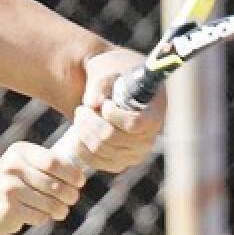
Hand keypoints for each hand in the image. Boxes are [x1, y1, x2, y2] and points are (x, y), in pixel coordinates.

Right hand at [0, 142, 85, 234]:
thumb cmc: (10, 188)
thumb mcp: (23, 168)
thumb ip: (48, 166)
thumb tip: (80, 175)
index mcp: (18, 151)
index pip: (54, 162)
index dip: (72, 173)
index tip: (80, 182)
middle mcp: (11, 166)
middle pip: (55, 184)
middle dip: (70, 194)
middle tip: (72, 199)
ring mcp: (8, 188)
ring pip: (50, 202)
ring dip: (59, 210)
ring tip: (59, 211)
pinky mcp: (8, 209)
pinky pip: (40, 216)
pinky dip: (43, 218)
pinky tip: (35, 215)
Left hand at [67, 49, 165, 173]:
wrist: (113, 89)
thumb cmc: (115, 76)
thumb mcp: (111, 70)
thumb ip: (102, 82)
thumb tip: (92, 102)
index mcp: (154, 114)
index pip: (134, 124)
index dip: (113, 115)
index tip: (105, 104)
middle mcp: (147, 139)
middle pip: (110, 137)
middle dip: (90, 120)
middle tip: (82, 107)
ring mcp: (133, 154)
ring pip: (98, 149)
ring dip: (83, 130)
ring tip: (82, 114)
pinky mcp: (117, 164)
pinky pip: (92, 161)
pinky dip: (80, 145)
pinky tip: (79, 130)